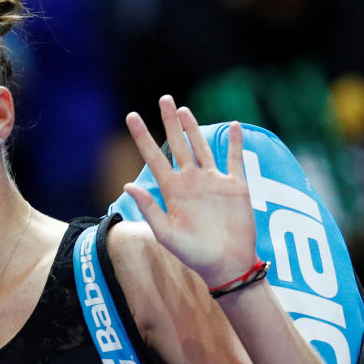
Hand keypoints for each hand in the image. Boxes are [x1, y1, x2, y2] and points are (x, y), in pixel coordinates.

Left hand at [123, 95, 257, 286]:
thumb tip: (127, 186)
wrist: (227, 264)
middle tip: (164, 99)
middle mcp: (191, 182)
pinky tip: (233, 125)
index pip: (153, 157)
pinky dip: (234, 143)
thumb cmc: (194, 254)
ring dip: (194, 128)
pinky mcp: (235, 186)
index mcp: (172, 191)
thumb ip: (149, 209)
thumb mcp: (166, 234)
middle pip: (177, 145)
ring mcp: (213, 182)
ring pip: (202, 147)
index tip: (132, 116)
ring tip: (183, 110)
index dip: (142, 136)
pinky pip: (234, 159)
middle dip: (170, 123)